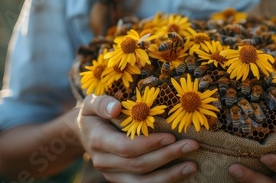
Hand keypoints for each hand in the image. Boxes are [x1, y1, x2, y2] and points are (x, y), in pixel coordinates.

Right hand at [73, 94, 198, 182]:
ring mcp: (112, 174)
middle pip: (139, 166)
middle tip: (191, 145)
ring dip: (169, 176)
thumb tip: (116, 107)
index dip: (149, 144)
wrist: (83, 132)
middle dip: (167, 156)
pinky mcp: (120, 180)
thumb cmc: (94, 112)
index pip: (126, 148)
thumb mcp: (92, 102)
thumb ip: (102, 103)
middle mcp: (104, 162)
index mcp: (99, 141)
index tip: (171, 136)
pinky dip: (163, 182)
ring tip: (192, 166)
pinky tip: (181, 175)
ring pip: (142, 182)